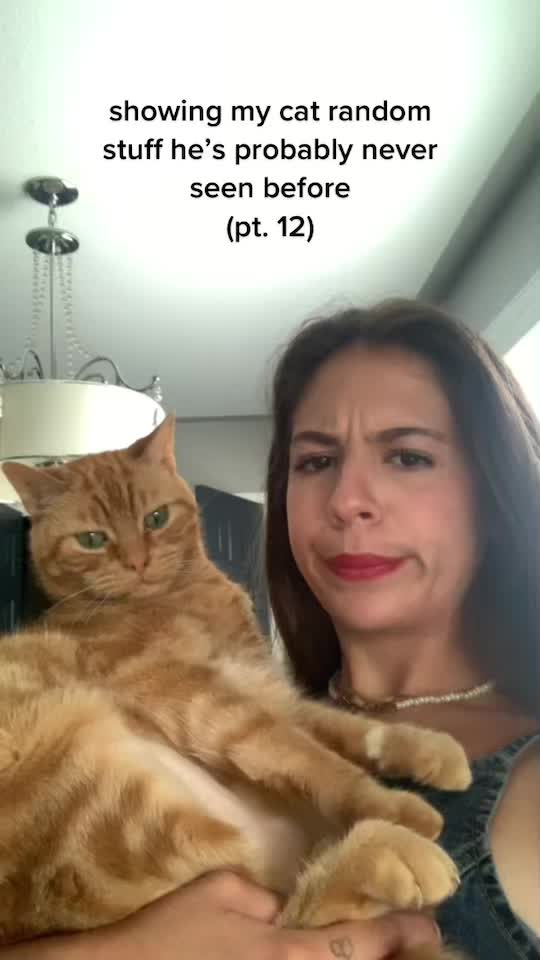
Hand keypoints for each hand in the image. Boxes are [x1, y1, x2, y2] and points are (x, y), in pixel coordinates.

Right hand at [0, 871, 440, 958]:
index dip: (399, 931)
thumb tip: (281, 911)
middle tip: (414, 943)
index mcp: (291, 956)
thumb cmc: (172, 932)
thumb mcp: (221, 891)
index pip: (361, 943)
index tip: (429, 922)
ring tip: (376, 950)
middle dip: (389, 959)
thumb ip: (263, 899)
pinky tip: (317, 956)